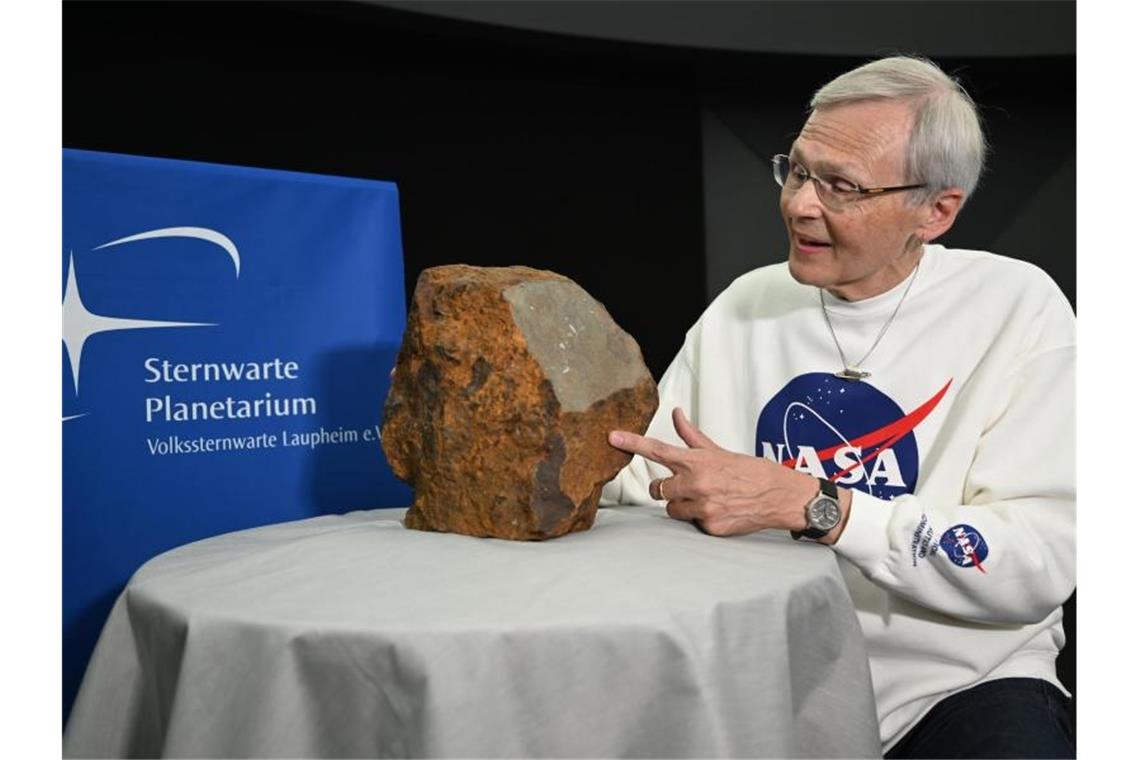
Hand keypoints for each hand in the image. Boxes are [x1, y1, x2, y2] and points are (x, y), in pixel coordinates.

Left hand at [608, 407, 820, 536]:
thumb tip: (676, 414)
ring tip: (708, 499)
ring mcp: (703, 507)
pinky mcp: (710, 527)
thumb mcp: (719, 451)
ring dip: (683, 505)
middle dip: (668, 488)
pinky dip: (702, 519)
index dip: (632, 443)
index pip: (657, 449)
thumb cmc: (750, 471)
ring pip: (672, 509)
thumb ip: (691, 436)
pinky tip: (720, 511)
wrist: (780, 496)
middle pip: (658, 489)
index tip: (612, 437)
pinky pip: (692, 524)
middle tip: (688, 485)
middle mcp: (697, 483)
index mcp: (697, 461)